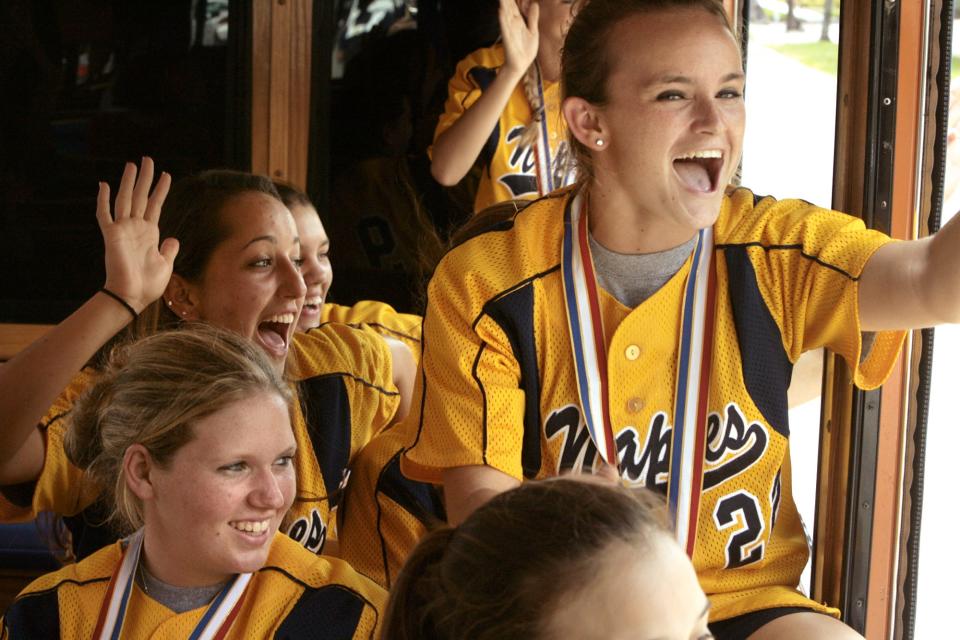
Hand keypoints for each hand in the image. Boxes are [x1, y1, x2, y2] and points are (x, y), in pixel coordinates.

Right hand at [96, 157, 179, 312]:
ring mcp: (123, 230)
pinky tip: (104, 185)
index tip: (166, 174)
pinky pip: (105, 214)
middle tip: (147, 159)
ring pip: (125, 199)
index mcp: (150, 233)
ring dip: (128, 182)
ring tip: (133, 164)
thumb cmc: (148, 284)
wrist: (133, 296)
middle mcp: (136, 227)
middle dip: (144, 178)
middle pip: (140, 196)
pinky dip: (103, 200)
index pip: (155, 205)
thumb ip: (169, 250)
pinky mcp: (111, 236)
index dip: (160, 190)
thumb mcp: (165, 264)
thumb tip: (173, 239)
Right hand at [499, 0, 538, 76]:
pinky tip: (501, 10)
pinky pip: (505, 27)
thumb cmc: (526, 50)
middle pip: (509, 6)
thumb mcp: (533, 31)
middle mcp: (512, 23)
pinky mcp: (508, 39)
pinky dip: (503, 19)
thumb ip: (532, 18)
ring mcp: (509, 30)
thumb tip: (534, 3)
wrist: (521, 65)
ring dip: (503, 4)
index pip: (515, 4)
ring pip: (506, 13)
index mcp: (518, 20)